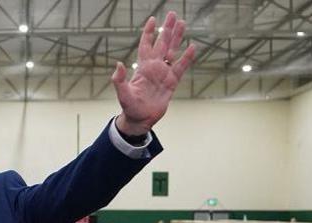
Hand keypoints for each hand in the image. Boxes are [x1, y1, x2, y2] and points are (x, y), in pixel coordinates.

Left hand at [112, 12, 195, 135]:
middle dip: (167, 29)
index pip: (146, 45)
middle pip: (162, 43)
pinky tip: (193, 47)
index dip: (149, 33)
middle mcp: (154, 67)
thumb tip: (118, 64)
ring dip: (177, 38)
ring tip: (182, 23)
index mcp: (143, 67)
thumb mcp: (123, 93)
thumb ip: (120, 79)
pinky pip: (181, 67)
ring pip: (173, 51)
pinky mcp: (172, 82)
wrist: (140, 119)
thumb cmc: (130, 107)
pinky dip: (187, 58)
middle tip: (172, 14)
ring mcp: (164, 73)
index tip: (153, 19)